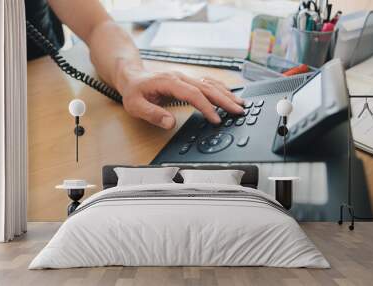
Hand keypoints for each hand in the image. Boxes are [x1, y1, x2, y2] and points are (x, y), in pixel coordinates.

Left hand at [117, 69, 244, 128]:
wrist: (132, 77)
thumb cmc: (134, 91)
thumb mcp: (135, 105)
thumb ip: (152, 114)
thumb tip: (169, 123)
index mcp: (169, 82)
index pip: (193, 94)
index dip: (206, 107)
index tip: (216, 119)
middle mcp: (180, 77)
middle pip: (207, 87)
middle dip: (224, 100)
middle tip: (239, 111)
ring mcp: (185, 77)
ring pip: (210, 84)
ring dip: (226, 93)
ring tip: (240, 103)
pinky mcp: (187, 80)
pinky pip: (207, 83)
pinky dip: (220, 89)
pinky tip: (229, 95)